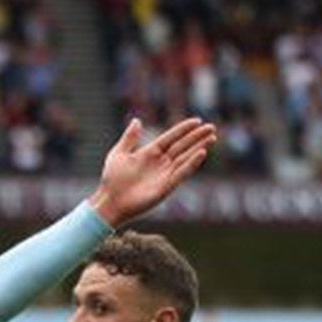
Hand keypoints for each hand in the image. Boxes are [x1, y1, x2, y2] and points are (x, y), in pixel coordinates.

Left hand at [87, 117, 217, 226]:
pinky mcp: (165, 187)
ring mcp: (164, 175)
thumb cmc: (112, 179)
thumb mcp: (119, 154)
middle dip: (197, 137)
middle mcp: (160, 163)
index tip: (197, 120)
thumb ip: (129, 138)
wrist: (109, 201)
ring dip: (198, 148)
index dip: (183, 130)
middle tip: (212, 128)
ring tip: (212, 138)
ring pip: (185, 158)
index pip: (171, 138)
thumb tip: (137, 120)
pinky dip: (191, 164)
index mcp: (150, 153)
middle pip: (182, 147)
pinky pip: (181, 173)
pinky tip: (201, 153)